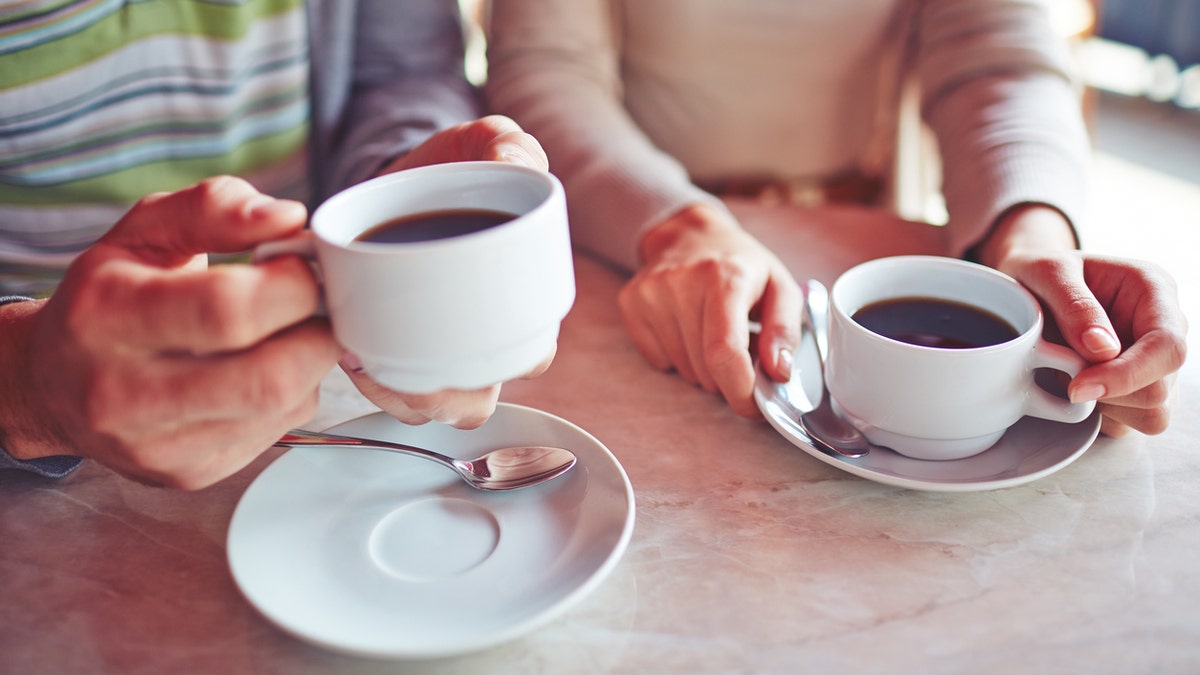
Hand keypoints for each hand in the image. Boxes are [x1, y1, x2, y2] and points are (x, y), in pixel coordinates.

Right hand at [0, 177, 340, 488]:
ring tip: (291, 328)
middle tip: (317, 300)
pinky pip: (279, 431)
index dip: (291, 284)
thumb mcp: (143, 230)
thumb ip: (213, 208)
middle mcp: (124, 393)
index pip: (228, 311)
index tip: (303, 263)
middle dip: (317, 329)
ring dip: (311, 361)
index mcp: (106, 316)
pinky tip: (265, 367)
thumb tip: (286, 218)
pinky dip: (293, 393)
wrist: (52, 382)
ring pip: (284, 406)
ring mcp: (159, 446)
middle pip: (268, 377)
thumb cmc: (106, 296)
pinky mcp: (189, 474)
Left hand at [346, 115, 554, 426]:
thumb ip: (508, 144)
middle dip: (448, 398)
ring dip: (402, 398)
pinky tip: (351, 355)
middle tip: (417, 370)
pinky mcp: (387, 346)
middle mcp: (479, 340)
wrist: (399, 172)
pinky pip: (386, 393)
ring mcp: (433, 350)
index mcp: (518, 302)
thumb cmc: (453, 168)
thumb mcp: (486, 144)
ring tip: (372, 362)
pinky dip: (369, 384)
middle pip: (476, 401)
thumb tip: (513, 160)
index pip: (533, 355)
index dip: (513, 361)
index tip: (479, 342)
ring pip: (428, 408)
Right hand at [620, 203, 802, 416]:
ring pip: (682, 369)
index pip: (725, 353)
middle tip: (737, 346)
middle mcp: (682, 282)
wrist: (690, 233)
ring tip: (710, 331)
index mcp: (726, 277)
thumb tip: (778, 374)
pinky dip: (676, 357)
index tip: (753, 407)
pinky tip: (685, 328)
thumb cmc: (740, 265)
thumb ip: (785, 332)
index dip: (740, 391)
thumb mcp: (780, 287)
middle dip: (727, 374)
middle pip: (705, 368)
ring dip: (702, 366)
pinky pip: (658, 361)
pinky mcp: (631, 302)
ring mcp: (651, 292)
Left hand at [977, 206, 1187, 436]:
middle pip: (1160, 389)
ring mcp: (1155, 362)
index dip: (1126, 375)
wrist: (1028, 286)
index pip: (1167, 346)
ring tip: (1066, 372)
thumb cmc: (1039, 272)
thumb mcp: (1046, 272)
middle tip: (1059, 372)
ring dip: (1101, 406)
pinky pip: (1128, 424)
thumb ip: (1075, 305)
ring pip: (1151, 413)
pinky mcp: (1138, 389)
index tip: (1076, 387)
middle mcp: (1165, 328)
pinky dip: (1096, 415)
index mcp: (1154, 290)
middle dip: (1106, 393)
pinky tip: (1072, 384)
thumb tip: (1104, 350)